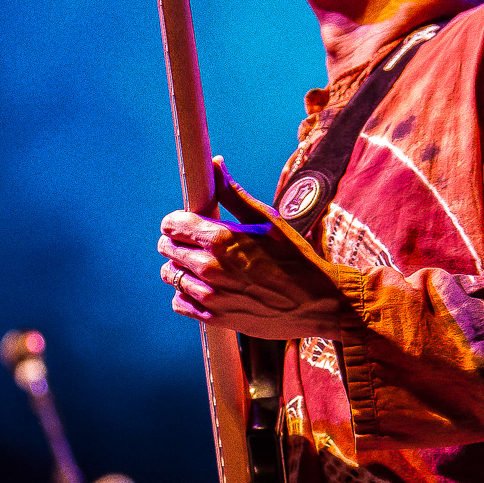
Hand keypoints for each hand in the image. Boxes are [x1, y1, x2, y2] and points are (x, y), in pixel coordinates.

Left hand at [158, 159, 341, 339]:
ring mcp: (210, 295)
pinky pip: (179, 303)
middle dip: (177, 242)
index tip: (186, 223)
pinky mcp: (214, 318)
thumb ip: (234, 194)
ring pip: (170, 276)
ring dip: (181, 269)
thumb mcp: (268, 220)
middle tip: (196, 244)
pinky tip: (204, 288)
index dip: (177, 221)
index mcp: (220, 238)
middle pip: (167, 249)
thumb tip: (216, 165)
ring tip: (202, 267)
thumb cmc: (296, 258)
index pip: (171, 224)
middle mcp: (209, 267)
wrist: (316, 303)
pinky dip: (186, 294)